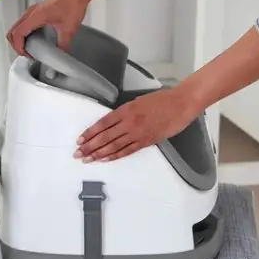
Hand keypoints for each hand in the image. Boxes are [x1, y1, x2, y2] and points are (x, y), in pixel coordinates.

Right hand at [6, 0, 90, 54]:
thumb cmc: (73, 4)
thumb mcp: (69, 29)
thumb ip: (63, 45)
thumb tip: (59, 55)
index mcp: (36, 16)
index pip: (18, 33)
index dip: (18, 46)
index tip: (26, 55)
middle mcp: (31, 12)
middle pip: (13, 30)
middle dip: (16, 44)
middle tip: (26, 54)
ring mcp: (33, 10)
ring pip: (17, 26)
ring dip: (19, 38)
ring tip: (30, 48)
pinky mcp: (37, 10)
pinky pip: (24, 22)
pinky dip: (24, 32)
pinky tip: (34, 39)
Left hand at [74, 86, 197, 161]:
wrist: (181, 104)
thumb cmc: (162, 99)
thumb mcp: (138, 101)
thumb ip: (125, 111)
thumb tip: (112, 121)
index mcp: (126, 109)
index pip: (102, 123)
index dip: (90, 133)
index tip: (79, 140)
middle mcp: (129, 122)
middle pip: (105, 136)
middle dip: (89, 146)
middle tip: (77, 154)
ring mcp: (138, 133)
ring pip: (114, 146)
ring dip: (99, 154)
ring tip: (87, 159)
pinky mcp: (147, 141)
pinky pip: (127, 150)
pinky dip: (115, 155)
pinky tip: (105, 159)